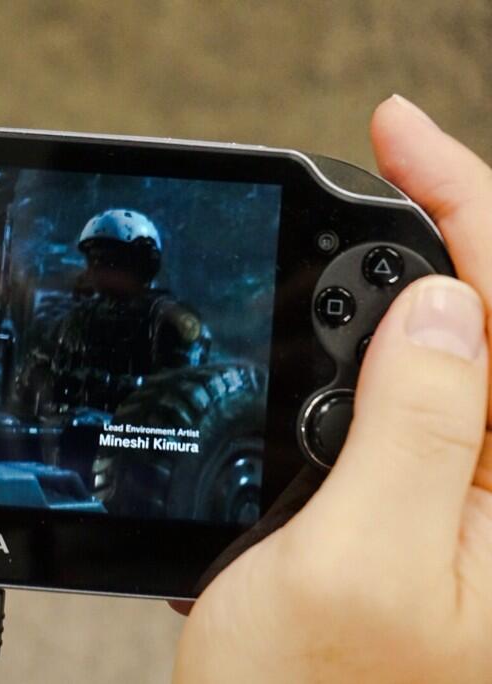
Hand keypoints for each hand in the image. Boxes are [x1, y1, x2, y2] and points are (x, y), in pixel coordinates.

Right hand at [173, 95, 491, 681]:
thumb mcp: (356, 557)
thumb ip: (415, 424)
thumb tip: (437, 305)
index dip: (464, 201)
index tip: (395, 133)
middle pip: (490, 320)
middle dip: (445, 225)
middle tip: (383, 166)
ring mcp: (470, 508)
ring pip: (450, 354)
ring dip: (406, 286)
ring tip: (370, 231)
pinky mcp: (425, 516)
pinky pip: (415, 404)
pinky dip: (376, 351)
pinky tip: (347, 339)